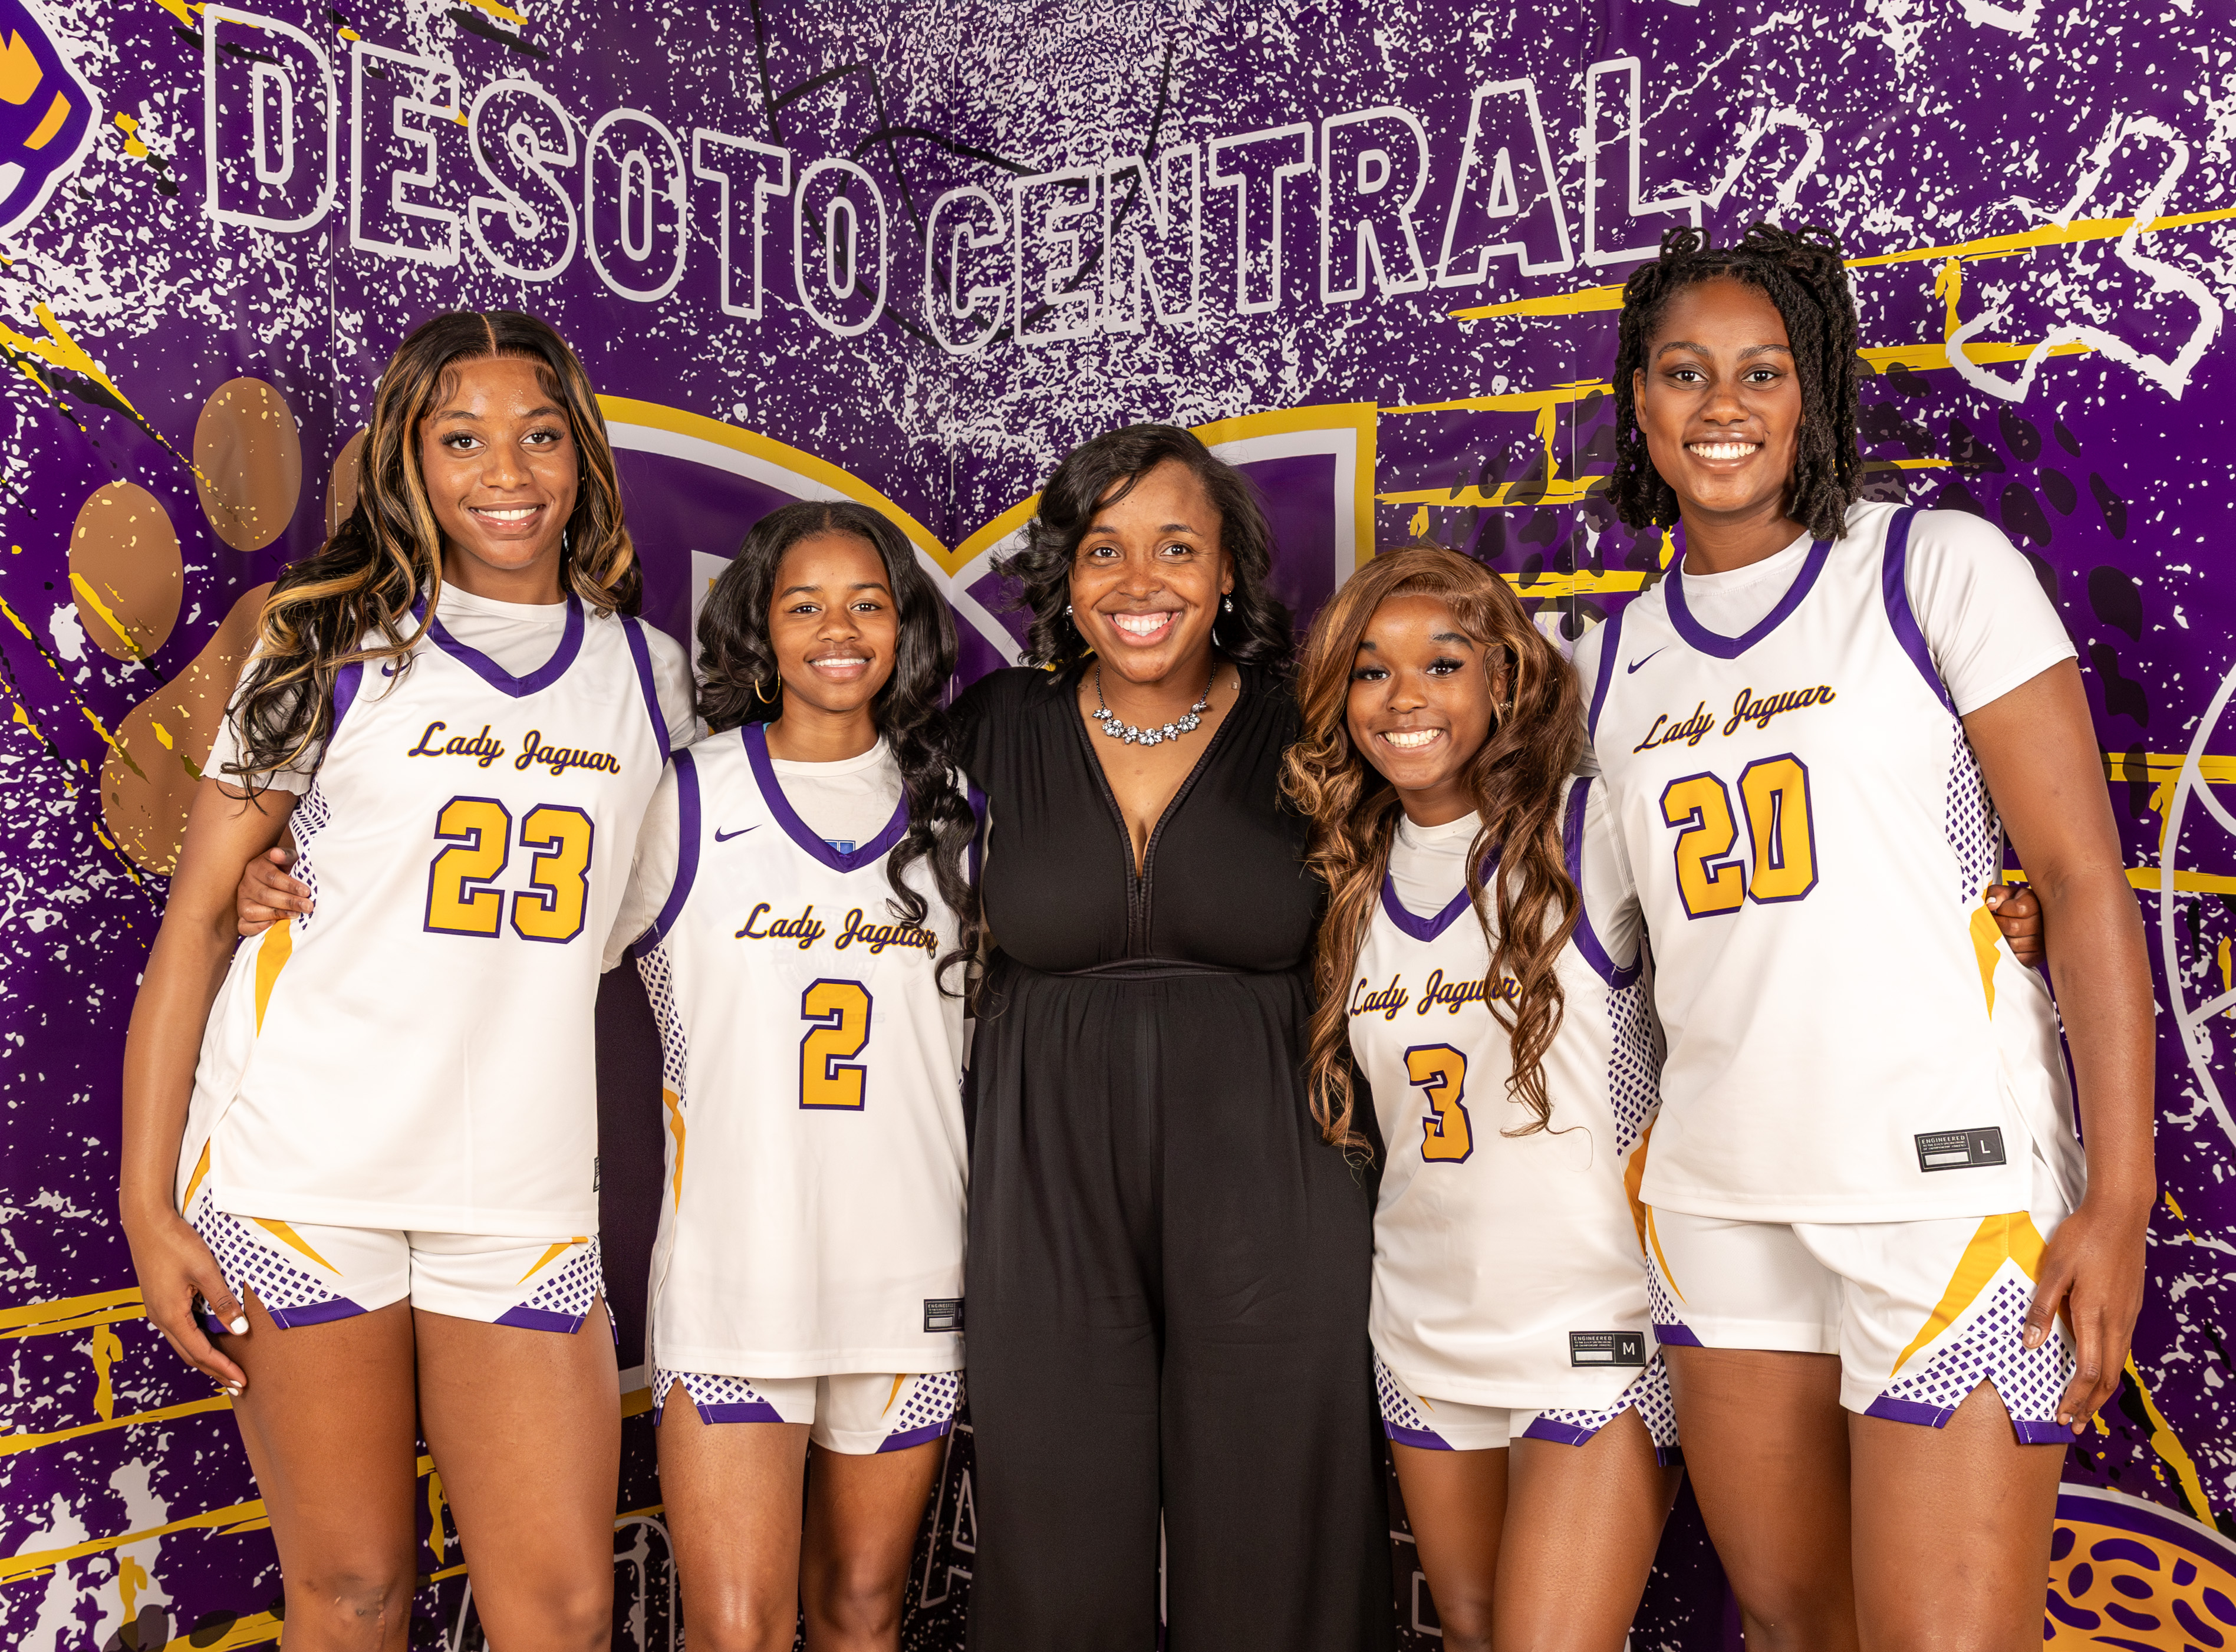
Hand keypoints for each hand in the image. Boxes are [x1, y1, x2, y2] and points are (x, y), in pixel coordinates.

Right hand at [123, 1205, 248, 1394]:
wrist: (146, 1223)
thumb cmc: (176, 1243)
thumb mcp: (205, 1271)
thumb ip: (222, 1301)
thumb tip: (240, 1330)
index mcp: (171, 1316)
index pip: (200, 1352)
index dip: (222, 1368)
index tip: (241, 1381)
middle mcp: (161, 1318)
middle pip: (190, 1354)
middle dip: (214, 1371)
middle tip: (236, 1385)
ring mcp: (158, 1309)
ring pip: (183, 1343)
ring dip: (204, 1358)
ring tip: (225, 1370)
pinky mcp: (160, 1300)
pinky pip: (179, 1329)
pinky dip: (196, 1342)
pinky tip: (207, 1342)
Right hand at [237, 847, 311, 937]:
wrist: (274, 877)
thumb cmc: (284, 869)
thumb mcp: (288, 859)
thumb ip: (285, 856)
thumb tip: (277, 854)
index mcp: (255, 867)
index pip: (271, 877)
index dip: (290, 885)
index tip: (306, 891)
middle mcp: (245, 885)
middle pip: (265, 896)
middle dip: (289, 902)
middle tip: (308, 906)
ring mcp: (241, 901)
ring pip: (252, 911)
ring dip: (276, 914)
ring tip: (295, 914)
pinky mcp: (241, 916)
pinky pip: (243, 926)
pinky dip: (257, 928)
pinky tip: (273, 924)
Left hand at [1985, 881, 2042, 968]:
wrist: (2026, 919)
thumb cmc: (2011, 904)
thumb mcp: (2005, 894)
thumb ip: (1996, 894)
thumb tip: (1990, 905)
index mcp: (2036, 903)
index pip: (2019, 908)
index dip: (2002, 910)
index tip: (1997, 910)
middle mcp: (2043, 922)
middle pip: (2014, 927)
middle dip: (1998, 925)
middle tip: (1995, 923)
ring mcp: (2042, 941)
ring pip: (2015, 944)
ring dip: (2002, 939)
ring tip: (2001, 932)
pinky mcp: (2037, 956)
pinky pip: (2019, 958)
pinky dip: (2009, 953)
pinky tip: (2007, 943)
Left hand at [2023, 1193, 2148, 1431]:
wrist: (2120, 1214)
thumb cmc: (2083, 1237)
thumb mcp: (2054, 1269)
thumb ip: (2042, 1307)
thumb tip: (2029, 1344)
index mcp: (2094, 1314)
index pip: (2088, 1371)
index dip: (2075, 1397)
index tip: (2061, 1415)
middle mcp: (2116, 1321)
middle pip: (2108, 1377)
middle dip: (2090, 1405)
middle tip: (2074, 1425)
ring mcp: (2127, 1315)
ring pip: (2117, 1365)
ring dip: (2102, 1391)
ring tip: (2086, 1409)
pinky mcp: (2130, 1307)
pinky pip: (2121, 1349)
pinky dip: (2110, 1370)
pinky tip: (2100, 1374)